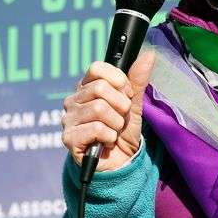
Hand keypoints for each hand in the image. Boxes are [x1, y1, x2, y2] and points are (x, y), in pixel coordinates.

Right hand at [61, 51, 154, 171]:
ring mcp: (68, 119)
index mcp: (86, 87)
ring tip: (114, 131)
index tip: (126, 93)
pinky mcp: (69, 138)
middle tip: (121, 117)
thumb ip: (138, 80)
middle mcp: (73, 100)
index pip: (96, 68)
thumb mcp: (133, 104)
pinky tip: (106, 142)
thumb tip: (148, 54)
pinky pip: (96, 128)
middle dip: (120, 105)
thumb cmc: (123, 131)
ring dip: (116, 123)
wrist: (120, 162)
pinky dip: (109, 137)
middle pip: (100, 88)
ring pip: (99, 108)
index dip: (117, 79)